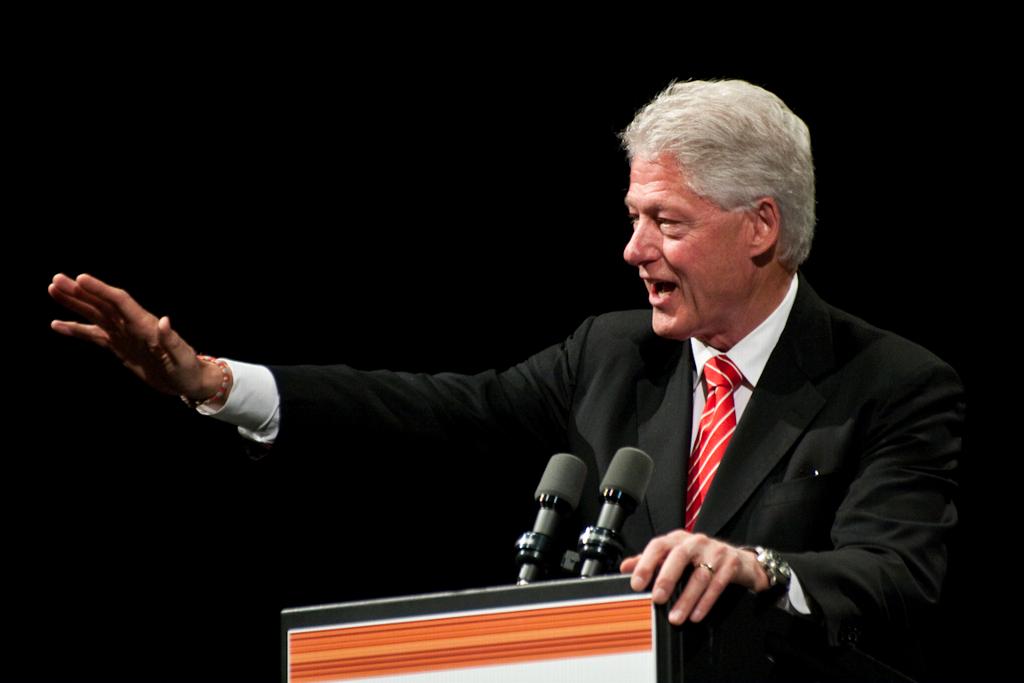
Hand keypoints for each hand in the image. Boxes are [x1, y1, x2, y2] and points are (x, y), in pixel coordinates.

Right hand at [48, 273, 222, 400]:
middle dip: (80, 292)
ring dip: (74, 303)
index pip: (120, 301)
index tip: (80, 278)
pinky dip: (75, 329)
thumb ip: (171, 340)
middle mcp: (132, 325)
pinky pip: (93, 335)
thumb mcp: (182, 357)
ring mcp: (124, 335)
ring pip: (95, 314)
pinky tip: (56, 324)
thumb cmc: (188, 369)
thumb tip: (164, 320)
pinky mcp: (119, 347)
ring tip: (53, 290)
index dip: (100, 289)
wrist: (188, 382)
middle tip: (56, 279)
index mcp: (145, 325)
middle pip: (102, 303)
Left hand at [620, 530, 769, 624]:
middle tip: (657, 599)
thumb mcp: (675, 556)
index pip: (658, 546)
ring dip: (687, 599)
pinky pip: (717, 584)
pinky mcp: (730, 564)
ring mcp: (715, 552)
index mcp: (678, 539)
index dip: (646, 563)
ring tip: (676, 617)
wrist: (739, 560)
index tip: (636, 583)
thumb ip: (651, 561)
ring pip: (700, 575)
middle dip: (667, 578)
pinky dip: (705, 602)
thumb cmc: (701, 558)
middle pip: (679, 556)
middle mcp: (695, 542)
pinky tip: (695, 615)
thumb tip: (625, 567)